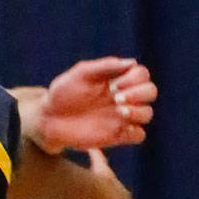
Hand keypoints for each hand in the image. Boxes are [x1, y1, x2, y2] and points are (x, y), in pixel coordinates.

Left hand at [34, 57, 156, 152]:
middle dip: (139, 93)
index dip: (135, 78)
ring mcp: (121, 117)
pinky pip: (138, 135)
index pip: (142, 75)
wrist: (48, 119)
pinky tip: (120, 127)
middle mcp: (123, 98)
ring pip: (147, 113)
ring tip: (119, 112)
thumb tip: (132, 62)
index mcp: (117, 80)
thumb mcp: (81, 73)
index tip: (114, 84)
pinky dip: (136, 132)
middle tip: (117, 97)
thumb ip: (105, 66)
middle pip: (150, 92)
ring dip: (139, 111)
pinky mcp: (116, 136)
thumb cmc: (63, 93)